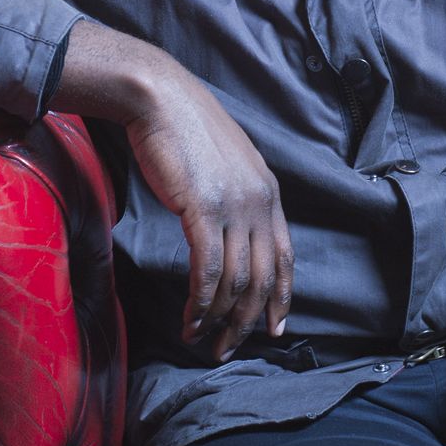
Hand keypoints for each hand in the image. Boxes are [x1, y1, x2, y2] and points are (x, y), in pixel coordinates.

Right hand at [124, 69, 292, 361]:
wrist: (160, 97)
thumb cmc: (185, 128)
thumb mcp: (227, 163)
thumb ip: (236, 196)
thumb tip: (229, 229)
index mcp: (269, 193)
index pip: (285, 256)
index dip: (281, 297)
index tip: (273, 328)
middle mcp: (259, 202)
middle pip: (262, 278)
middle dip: (246, 321)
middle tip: (228, 348)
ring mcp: (233, 207)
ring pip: (236, 281)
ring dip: (219, 319)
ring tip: (202, 341)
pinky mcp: (202, 210)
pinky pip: (207, 271)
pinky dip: (200, 302)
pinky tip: (190, 319)